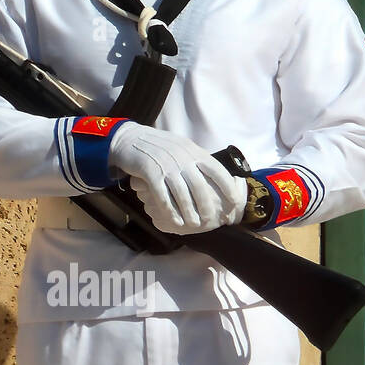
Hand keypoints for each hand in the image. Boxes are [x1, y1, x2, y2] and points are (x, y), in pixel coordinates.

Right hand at [108, 122, 249, 233]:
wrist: (130, 139)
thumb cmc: (159, 146)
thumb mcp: (181, 147)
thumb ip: (196, 159)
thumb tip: (214, 173)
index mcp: (193, 152)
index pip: (216, 170)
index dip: (227, 187)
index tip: (234, 201)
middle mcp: (182, 159)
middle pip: (200, 186)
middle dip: (207, 206)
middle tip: (212, 220)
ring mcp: (166, 166)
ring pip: (182, 194)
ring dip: (190, 212)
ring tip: (195, 225)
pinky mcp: (150, 174)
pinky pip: (163, 196)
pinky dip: (171, 211)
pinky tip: (176, 222)